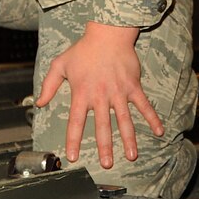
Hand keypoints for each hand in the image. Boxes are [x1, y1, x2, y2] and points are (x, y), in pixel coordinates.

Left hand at [35, 22, 164, 169]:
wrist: (108, 34)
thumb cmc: (83, 50)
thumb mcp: (60, 65)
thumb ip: (48, 85)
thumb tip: (39, 103)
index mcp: (82, 94)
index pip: (76, 122)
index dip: (74, 140)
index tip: (73, 157)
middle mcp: (101, 96)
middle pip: (103, 126)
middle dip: (105, 147)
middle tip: (107, 164)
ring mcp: (119, 92)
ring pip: (125, 120)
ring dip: (129, 139)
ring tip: (131, 156)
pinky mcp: (133, 87)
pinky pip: (144, 105)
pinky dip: (152, 118)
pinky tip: (159, 131)